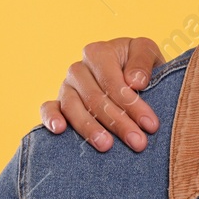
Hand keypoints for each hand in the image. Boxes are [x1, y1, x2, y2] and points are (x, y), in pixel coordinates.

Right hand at [40, 37, 165, 151]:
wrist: (130, 75)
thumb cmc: (140, 65)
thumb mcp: (148, 53)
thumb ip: (142, 61)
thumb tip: (134, 82)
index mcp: (99, 53)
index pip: (112, 82)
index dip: (131, 104)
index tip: (150, 124)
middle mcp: (78, 69)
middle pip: (95, 98)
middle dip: (118, 123)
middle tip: (138, 142)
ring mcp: (66, 86)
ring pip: (72, 107)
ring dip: (89, 128)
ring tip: (106, 146)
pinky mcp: (58, 103)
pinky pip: (48, 108)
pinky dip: (51, 118)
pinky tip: (60, 130)